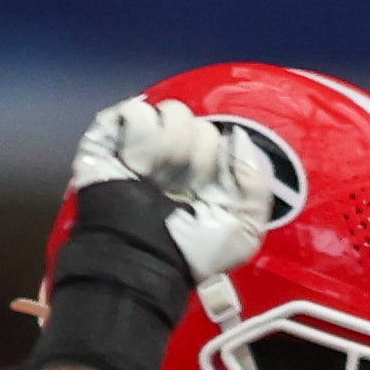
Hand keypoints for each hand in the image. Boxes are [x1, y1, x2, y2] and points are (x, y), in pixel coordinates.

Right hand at [72, 95, 276, 281]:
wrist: (142, 258)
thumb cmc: (191, 253)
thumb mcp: (244, 229)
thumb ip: (257, 180)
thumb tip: (238, 135)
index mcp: (206, 170)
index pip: (223, 136)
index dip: (222, 159)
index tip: (211, 188)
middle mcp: (177, 153)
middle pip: (201, 123)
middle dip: (196, 158)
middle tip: (177, 189)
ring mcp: (145, 141)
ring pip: (173, 112)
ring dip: (170, 149)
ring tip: (155, 178)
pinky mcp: (112, 135)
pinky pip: (138, 112)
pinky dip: (142, 140)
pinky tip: (136, 165)